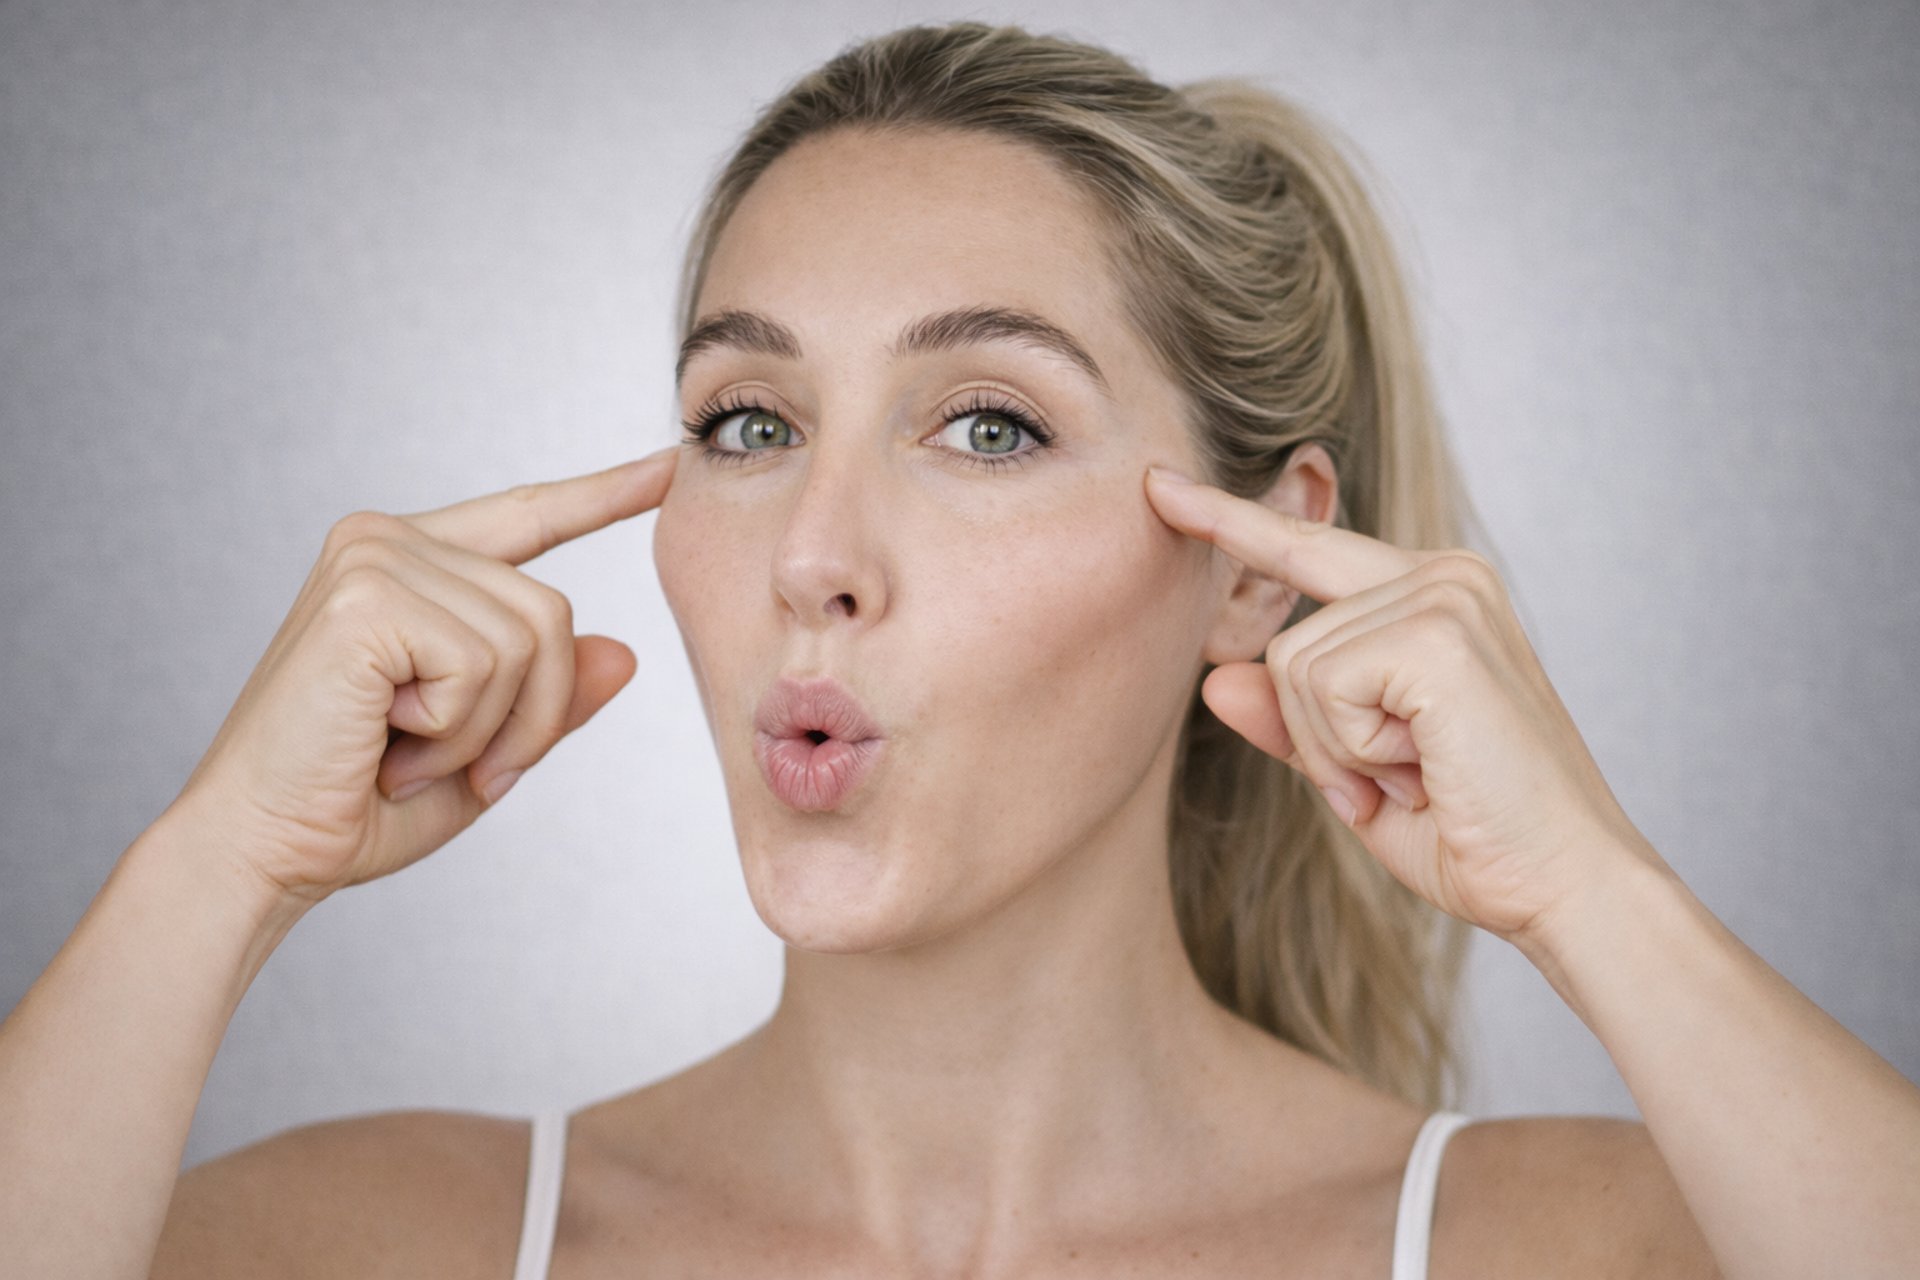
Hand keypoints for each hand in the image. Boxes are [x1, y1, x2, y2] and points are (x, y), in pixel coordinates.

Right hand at [165, 446, 679, 906]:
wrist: (263, 850)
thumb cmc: (356, 805)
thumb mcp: (485, 750)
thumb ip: (548, 697)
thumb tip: (624, 651)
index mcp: (412, 563)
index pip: (528, 516)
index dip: (603, 495)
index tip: (668, 465)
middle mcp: (389, 540)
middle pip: (552, 610)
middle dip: (531, 715)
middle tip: (456, 769)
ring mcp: (375, 558)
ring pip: (531, 638)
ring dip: (488, 730)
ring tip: (409, 757)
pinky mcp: (366, 596)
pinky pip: (484, 662)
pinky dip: (456, 729)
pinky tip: (388, 742)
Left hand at [1144, 464, 1659, 943]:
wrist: (1565, 886)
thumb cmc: (1474, 832)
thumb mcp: (1356, 772)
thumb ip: (1290, 719)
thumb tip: (1213, 678)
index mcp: (1432, 593)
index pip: (1305, 547)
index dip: (1226, 520)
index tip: (1158, 484)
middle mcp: (1443, 575)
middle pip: (1286, 642)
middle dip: (1319, 738)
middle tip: (1401, 782)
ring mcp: (1444, 595)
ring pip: (1293, 668)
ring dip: (1338, 751)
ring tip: (1421, 776)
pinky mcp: (1436, 633)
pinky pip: (1320, 687)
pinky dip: (1352, 752)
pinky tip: (1422, 768)